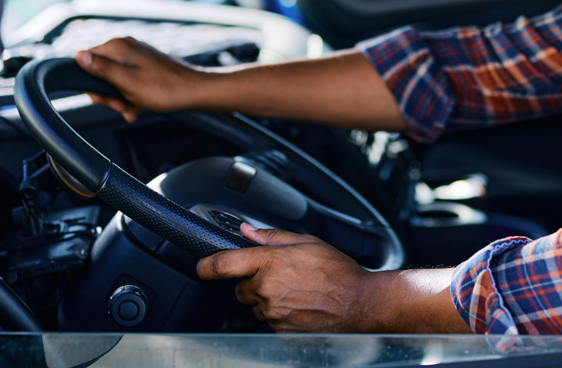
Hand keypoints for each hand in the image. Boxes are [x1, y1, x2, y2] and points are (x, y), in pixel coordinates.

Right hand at [74, 37, 207, 122]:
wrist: (195, 91)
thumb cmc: (165, 89)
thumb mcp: (126, 82)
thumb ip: (101, 69)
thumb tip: (78, 56)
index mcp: (118, 47)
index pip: (86, 62)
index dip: (92, 85)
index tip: (105, 99)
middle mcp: (126, 47)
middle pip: (100, 73)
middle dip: (108, 95)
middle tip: (121, 107)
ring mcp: (137, 56)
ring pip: (115, 80)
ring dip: (120, 98)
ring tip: (132, 110)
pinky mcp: (145, 65)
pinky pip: (129, 81)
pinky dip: (131, 95)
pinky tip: (138, 107)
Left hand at [197, 225, 379, 331]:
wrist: (360, 305)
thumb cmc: (339, 272)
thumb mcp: (307, 242)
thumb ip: (272, 236)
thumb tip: (247, 231)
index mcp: (270, 263)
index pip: (224, 264)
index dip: (206, 265)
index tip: (201, 267)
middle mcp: (267, 289)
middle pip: (241, 287)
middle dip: (254, 281)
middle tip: (282, 275)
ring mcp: (272, 313)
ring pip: (256, 305)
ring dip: (268, 298)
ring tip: (297, 290)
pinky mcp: (279, 331)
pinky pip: (270, 320)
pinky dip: (280, 312)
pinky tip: (301, 304)